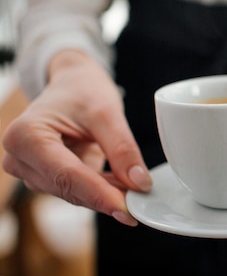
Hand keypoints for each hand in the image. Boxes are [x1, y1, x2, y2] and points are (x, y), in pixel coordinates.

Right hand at [2, 50, 151, 225]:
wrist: (72, 83)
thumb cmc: (82, 90)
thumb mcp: (107, 112)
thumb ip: (122, 148)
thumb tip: (139, 183)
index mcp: (25, 136)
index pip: (66, 175)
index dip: (98, 195)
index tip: (126, 209)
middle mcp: (19, 158)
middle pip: (68, 188)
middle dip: (106, 196)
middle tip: (142, 202)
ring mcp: (30, 170)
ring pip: (73, 193)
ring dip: (106, 194)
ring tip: (138, 189)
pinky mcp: (46, 176)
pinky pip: (77, 190)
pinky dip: (102, 189)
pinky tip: (125, 186)